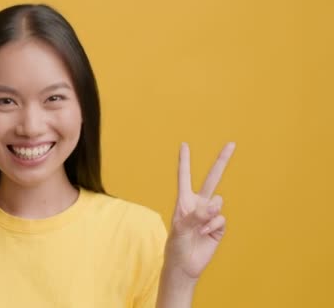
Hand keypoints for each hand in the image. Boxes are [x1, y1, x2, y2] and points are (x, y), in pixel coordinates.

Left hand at [164, 142, 235, 280]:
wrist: (185, 265)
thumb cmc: (177, 245)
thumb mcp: (181, 229)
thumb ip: (196, 215)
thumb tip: (215, 205)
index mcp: (184, 200)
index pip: (185, 176)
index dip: (185, 160)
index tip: (184, 144)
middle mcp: (199, 203)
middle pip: (212, 178)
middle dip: (222, 161)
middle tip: (232, 143)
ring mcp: (210, 214)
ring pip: (218, 203)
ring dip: (209, 216)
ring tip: (198, 229)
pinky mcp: (219, 226)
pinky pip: (221, 219)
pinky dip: (213, 226)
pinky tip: (205, 234)